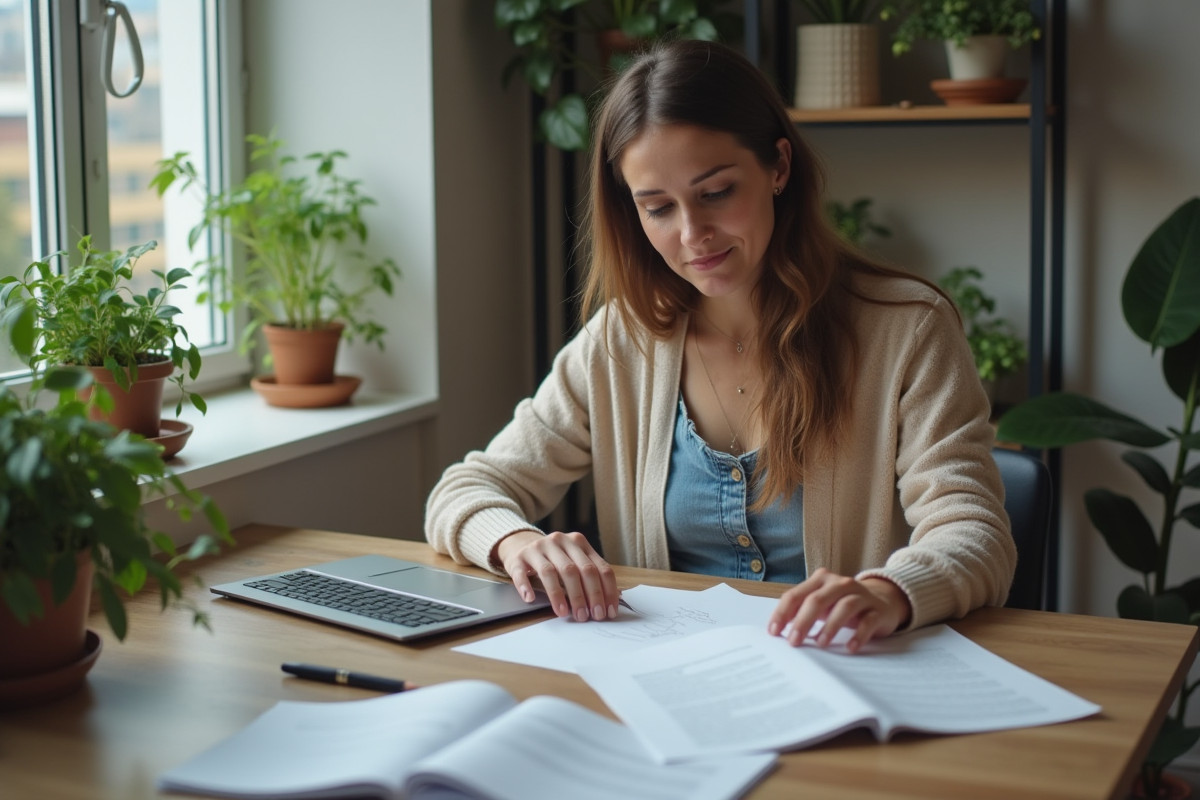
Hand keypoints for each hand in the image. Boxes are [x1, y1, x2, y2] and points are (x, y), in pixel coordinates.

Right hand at [494, 530, 619, 621]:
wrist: (521, 543)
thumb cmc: (553, 558)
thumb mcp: (574, 559)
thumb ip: (590, 574)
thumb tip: (610, 602)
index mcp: (578, 542)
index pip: (598, 567)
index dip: (606, 591)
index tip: (608, 612)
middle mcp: (559, 541)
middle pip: (577, 570)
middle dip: (585, 596)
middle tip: (587, 616)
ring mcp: (538, 548)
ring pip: (551, 572)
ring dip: (559, 595)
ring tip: (563, 613)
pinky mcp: (519, 557)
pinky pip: (521, 573)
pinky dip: (526, 586)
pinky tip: (531, 598)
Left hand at [766, 569, 911, 653]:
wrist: (884, 599)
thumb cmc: (843, 602)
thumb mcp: (822, 602)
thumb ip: (801, 609)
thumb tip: (778, 627)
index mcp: (821, 580)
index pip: (796, 595)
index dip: (782, 613)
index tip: (774, 632)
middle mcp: (840, 584)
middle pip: (817, 600)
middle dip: (803, 621)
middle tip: (794, 641)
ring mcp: (861, 595)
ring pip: (844, 607)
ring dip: (830, 627)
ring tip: (820, 643)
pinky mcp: (877, 610)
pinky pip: (868, 622)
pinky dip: (858, 635)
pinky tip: (850, 647)